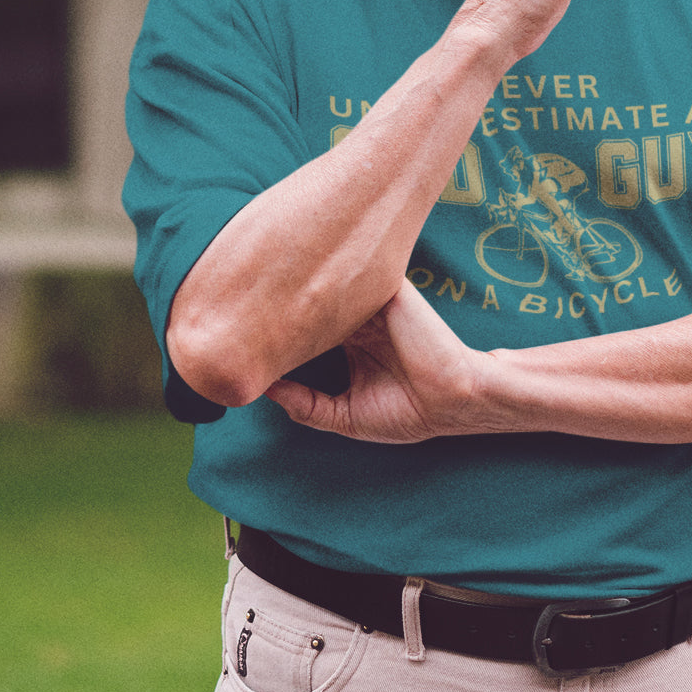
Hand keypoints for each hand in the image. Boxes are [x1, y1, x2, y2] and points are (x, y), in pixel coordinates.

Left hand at [264, 280, 489, 442]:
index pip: (307, 327)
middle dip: (284, 302)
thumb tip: (265, 392)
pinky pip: (355, 274)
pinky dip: (328, 275)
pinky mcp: (387, 290)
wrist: (449, 398)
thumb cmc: (405, 412)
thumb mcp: (345, 417)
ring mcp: (372, 303)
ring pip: (329, 285)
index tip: (246, 330)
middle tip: (241, 300)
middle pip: (314, 303)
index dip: (280, 328)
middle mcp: (358, 320)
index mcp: (351, 345)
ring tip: (260, 282)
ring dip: (301, 284)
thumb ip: (307, 406)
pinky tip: (297, 275)